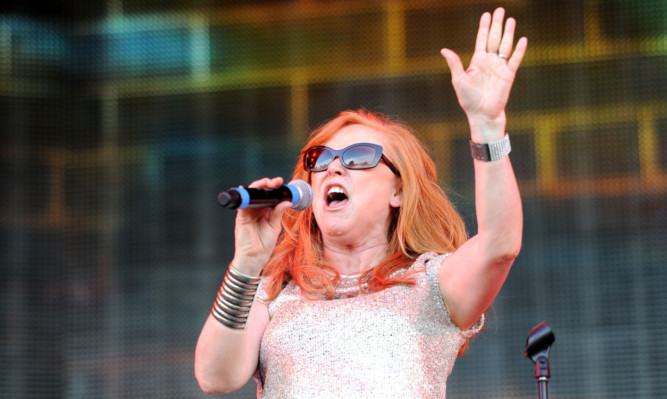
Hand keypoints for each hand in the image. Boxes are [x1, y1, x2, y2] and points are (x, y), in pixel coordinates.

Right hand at [230, 177, 292, 275]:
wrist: (255, 257)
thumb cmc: (263, 245)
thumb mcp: (274, 226)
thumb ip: (278, 213)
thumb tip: (287, 201)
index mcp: (263, 212)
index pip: (268, 196)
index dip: (274, 189)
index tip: (283, 183)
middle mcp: (254, 210)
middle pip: (259, 193)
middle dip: (267, 184)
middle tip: (277, 181)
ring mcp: (247, 213)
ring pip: (251, 195)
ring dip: (258, 187)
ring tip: (267, 183)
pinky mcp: (241, 217)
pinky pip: (242, 204)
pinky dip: (245, 196)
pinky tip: (247, 189)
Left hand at [441, 8, 526, 135]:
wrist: (482, 114)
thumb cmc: (468, 99)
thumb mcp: (458, 80)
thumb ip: (455, 64)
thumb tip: (444, 49)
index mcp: (477, 61)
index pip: (481, 39)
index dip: (484, 27)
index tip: (486, 14)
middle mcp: (489, 61)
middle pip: (494, 38)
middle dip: (497, 24)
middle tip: (500, 10)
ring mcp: (500, 67)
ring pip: (505, 46)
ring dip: (508, 33)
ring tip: (511, 19)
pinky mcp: (509, 75)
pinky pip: (515, 60)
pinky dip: (519, 50)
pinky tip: (522, 39)